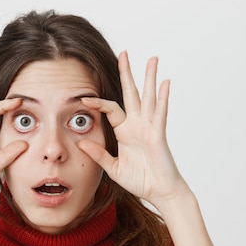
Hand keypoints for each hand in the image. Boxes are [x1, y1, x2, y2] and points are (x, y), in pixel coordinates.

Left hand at [78, 51, 190, 211]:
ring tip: (152, 59)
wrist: (159, 192)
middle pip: (131, 93)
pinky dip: (163, 98)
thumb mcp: (113, 167)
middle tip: (124, 53)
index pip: (110, 109)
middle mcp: (137, 125)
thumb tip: (81, 142)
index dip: (97, 102)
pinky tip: (165, 82)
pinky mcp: (159, 134)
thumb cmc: (139, 180)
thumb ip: (98, 154)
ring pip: (148, 97)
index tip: (83, 97)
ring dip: (149, 78)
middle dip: (127, 73)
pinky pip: (160, 113)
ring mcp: (149, 127)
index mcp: (124, 131)